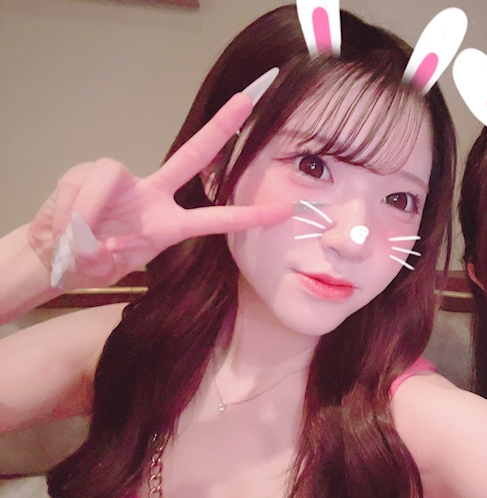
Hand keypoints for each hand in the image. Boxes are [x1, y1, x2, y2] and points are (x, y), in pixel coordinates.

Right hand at [28, 87, 288, 290]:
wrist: (57, 255)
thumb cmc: (94, 260)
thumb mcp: (113, 264)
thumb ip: (113, 254)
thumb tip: (94, 243)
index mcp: (169, 224)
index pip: (216, 216)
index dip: (249, 216)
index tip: (287, 210)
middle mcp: (152, 194)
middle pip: (190, 156)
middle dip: (218, 128)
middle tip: (246, 101)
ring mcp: (122, 181)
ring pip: (108, 174)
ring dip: (87, 212)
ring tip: (77, 242)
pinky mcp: (84, 173)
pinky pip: (77, 187)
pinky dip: (67, 212)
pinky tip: (62, 231)